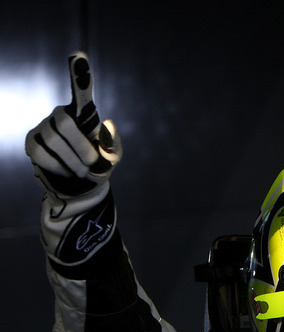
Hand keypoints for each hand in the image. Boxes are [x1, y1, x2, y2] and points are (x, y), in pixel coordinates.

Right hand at [24, 51, 121, 200]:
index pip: (81, 91)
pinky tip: (65, 170)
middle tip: (91, 164)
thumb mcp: (112, 158)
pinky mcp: (32, 141)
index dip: (80, 73)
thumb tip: (108, 123)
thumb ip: (112, 144)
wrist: (82, 186)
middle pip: (65, 123)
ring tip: (80, 169)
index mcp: (84, 114)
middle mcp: (62, 114)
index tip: (79, 54)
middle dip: (81, 147)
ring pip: (54, 140)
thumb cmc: (99, 167)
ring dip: (72, 161)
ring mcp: (44, 127)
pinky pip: (40, 153)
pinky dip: (57, 166)